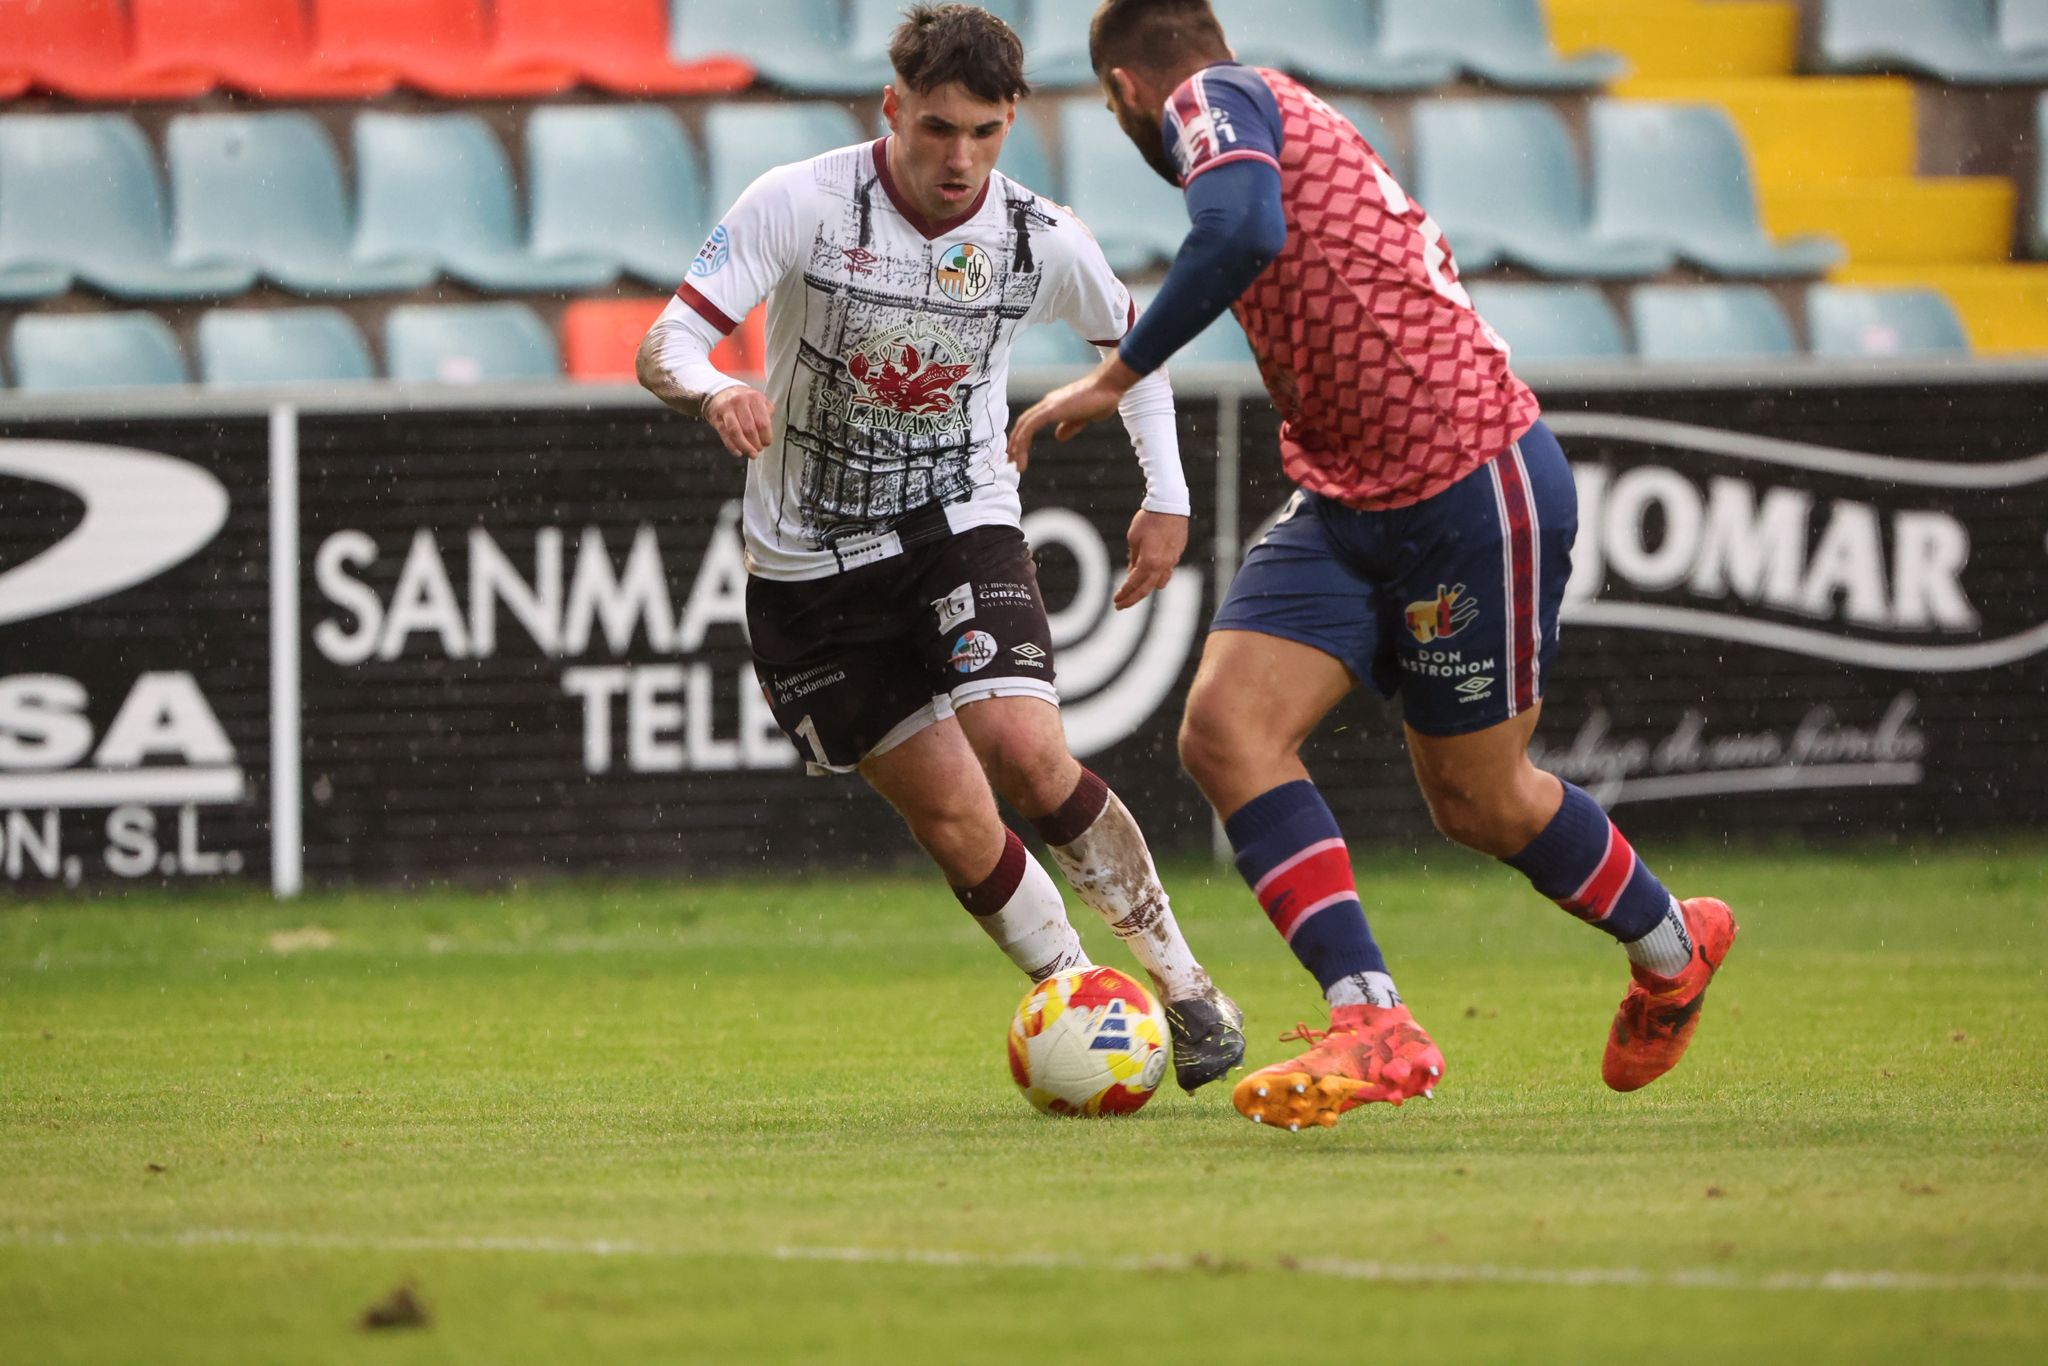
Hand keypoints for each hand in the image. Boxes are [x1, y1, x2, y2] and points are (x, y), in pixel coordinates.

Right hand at [705, 385, 775, 458]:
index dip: (766, 436)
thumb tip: (769, 431)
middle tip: (758, 449)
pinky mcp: (717, 418)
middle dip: (756, 443)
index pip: (763, 422)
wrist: (720, 393)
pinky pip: (725, 435)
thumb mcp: (758, 399)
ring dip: (745, 447)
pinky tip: (738, 452)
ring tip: (751, 453)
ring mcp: (727, 410)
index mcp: (754, 398)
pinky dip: (732, 447)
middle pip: (750, 429)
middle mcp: (740, 402)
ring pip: (736, 433)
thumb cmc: (742, 399)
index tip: (766, 443)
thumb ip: (767, 412)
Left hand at [1007, 356, 1140, 469]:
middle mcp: (1047, 404)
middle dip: (1015, 443)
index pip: (1030, 422)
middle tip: (1011, 462)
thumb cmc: (1101, 399)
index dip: (1022, 437)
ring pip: (1023, 426)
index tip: (1019, 453)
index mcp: (1053, 406)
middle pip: (1023, 424)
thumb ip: (1070, 427)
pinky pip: (1030, 425)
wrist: (1109, 387)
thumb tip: (1058, 437)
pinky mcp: (1052, 409)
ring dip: (1016, 445)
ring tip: (1015, 463)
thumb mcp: (1083, 418)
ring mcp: (1048, 405)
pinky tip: (1020, 452)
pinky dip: (1022, 439)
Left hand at [1116, 509, 1187, 609]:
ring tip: (1135, 591)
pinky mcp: (1177, 555)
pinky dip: (1157, 577)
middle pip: (1146, 590)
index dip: (1123, 593)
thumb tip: (1131, 573)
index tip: (1116, 600)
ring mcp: (1172, 561)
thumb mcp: (1134, 538)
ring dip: (1147, 589)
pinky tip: (1150, 574)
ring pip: (1159, 584)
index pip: (1133, 584)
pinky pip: (1167, 572)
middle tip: (1120, 605)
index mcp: (1149, 562)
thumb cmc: (1149, 519)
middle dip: (1132, 599)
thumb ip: (1133, 559)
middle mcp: (1162, 565)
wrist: (1170, 505)